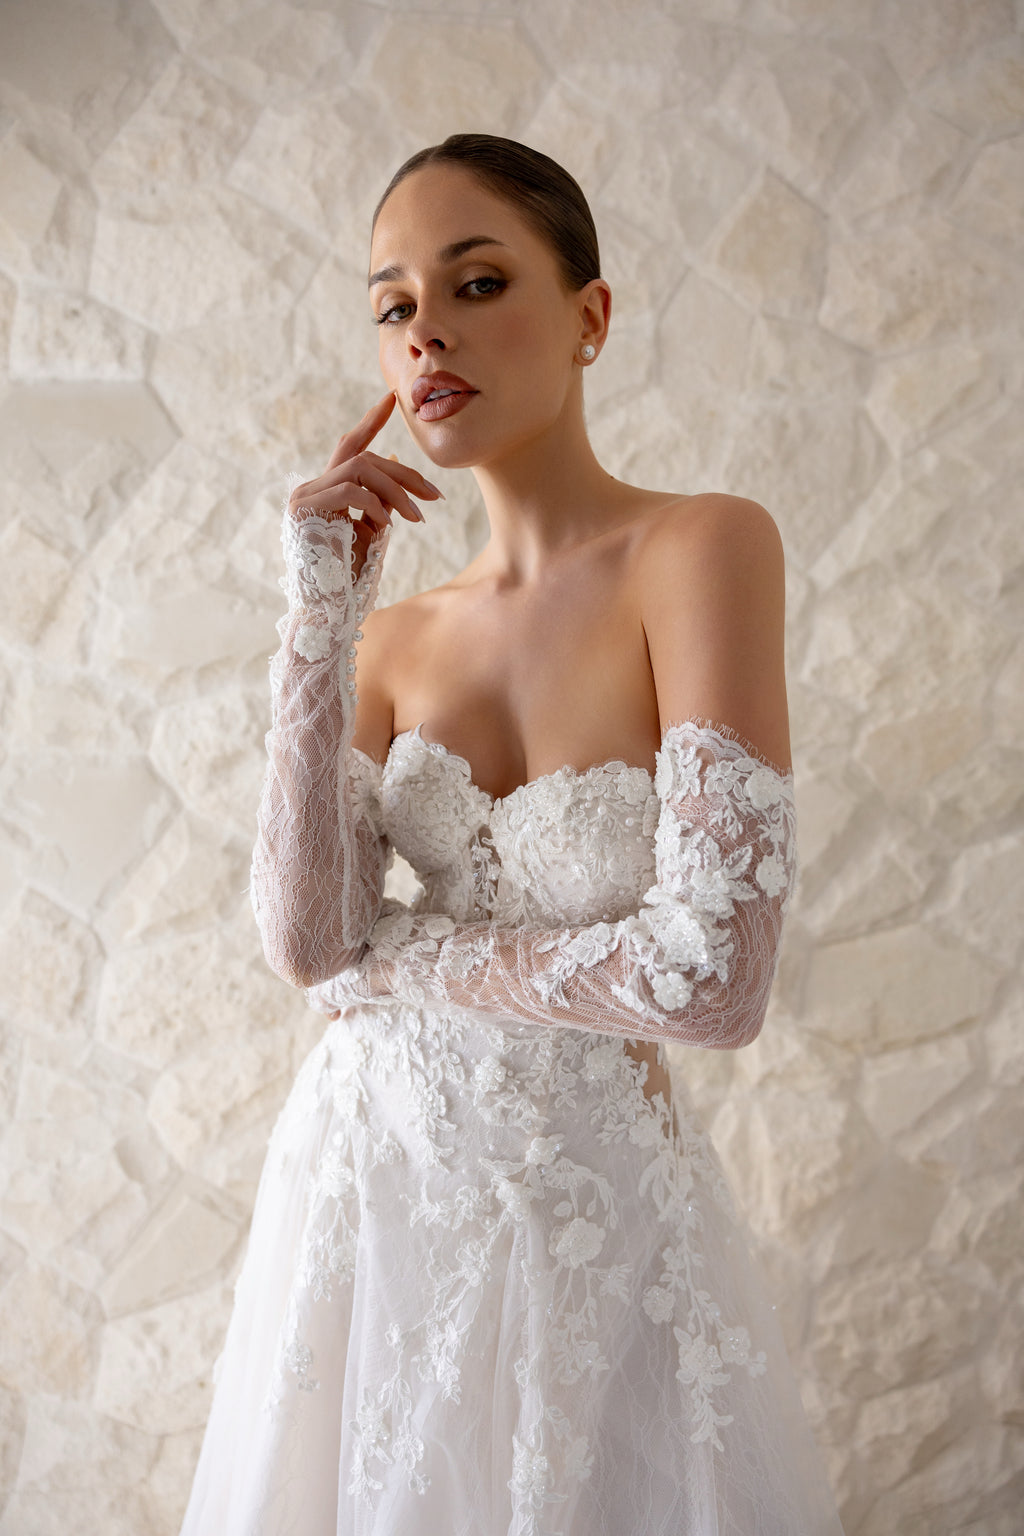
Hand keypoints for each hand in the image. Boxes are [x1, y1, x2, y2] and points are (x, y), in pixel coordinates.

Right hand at [287, 391, 442, 571]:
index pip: (349, 447)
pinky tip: (388, 526)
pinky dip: (375, 505)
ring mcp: (304, 496)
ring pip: (360, 469)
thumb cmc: (349, 576)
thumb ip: (381, 501)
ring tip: (418, 517)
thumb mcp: (372, 532)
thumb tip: (398, 467)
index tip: (392, 399)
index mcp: (326, 490)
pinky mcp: (304, 508)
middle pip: (363, 457)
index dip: (371, 421)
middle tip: (435, 494)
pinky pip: (350, 491)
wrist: (327, 609)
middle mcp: (310, 488)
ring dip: (396, 490)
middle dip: (404, 473)